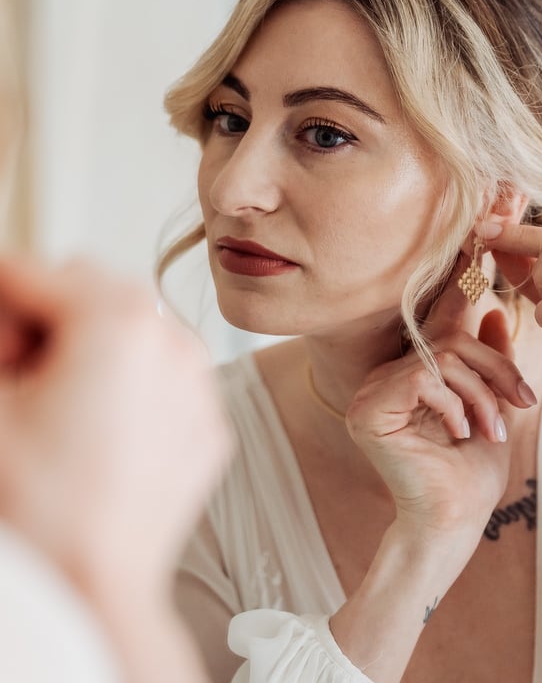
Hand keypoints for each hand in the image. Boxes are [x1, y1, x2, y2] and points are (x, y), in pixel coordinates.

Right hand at [0, 256, 230, 597]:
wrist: (98, 586)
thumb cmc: (43, 508)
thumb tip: (9, 317)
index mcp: (116, 322)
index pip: (33, 271)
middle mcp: (172, 341)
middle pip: (91, 287)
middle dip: (46, 314)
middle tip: (19, 370)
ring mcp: (198, 381)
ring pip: (133, 326)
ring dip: (90, 343)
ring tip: (60, 400)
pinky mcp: (206, 418)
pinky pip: (165, 372)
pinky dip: (132, 380)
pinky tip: (102, 428)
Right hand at [345, 255, 534, 546]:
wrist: (456, 520)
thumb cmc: (473, 468)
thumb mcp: (492, 404)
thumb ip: (489, 359)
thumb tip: (493, 310)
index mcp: (412, 370)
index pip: (439, 322)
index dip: (461, 286)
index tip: (482, 245)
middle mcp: (385, 374)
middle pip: (447, 339)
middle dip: (494, 367)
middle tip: (522, 401)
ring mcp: (371, 391)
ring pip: (441, 358)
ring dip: (481, 393)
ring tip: (495, 428)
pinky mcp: (368, 408)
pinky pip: (424, 379)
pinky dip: (456, 404)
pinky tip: (463, 433)